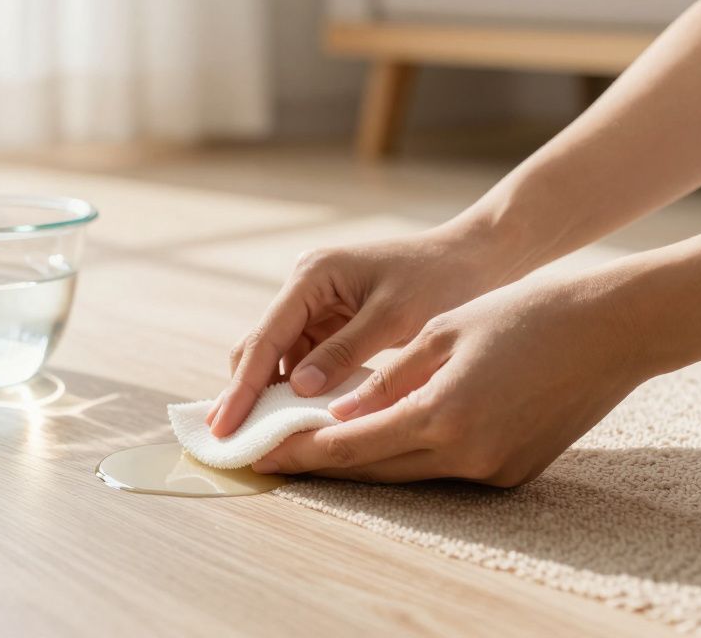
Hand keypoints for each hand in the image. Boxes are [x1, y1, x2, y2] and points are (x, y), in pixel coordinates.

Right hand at [207, 224, 514, 436]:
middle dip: (244, 393)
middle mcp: (305, 287)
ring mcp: (316, 304)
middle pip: (260, 346)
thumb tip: (299, 391)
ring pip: (279, 357)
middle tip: (229, 441)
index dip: (242, 387)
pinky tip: (297, 421)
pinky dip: (299, 391)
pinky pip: (304, 360)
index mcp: (313, 276)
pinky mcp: (332, 322)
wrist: (477, 260)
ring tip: (260, 439)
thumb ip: (345, 353)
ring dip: (272, 395)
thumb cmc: (442, 281)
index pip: (266, 337)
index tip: (223, 427)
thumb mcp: (395, 318)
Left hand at [251, 274, 649, 486]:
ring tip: (316, 448)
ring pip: (410, 473)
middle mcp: (467, 454)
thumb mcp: (444, 333)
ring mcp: (494, 468)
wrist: (613, 329)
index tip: (260, 453)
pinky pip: (446, 469)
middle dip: (322, 463)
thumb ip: (387, 379)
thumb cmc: (525, 315)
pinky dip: (410, 454)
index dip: (301, 451)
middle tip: (273, 458)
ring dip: (364, 461)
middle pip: (375, 469)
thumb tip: (339, 415)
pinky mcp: (514, 471)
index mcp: (443, 414)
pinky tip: (382, 438)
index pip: (353, 444)